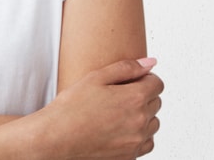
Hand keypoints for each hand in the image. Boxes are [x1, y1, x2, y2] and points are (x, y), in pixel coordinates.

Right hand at [39, 58, 162, 158]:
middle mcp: (140, 121)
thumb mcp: (96, 78)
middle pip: (156, 103)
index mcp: (134, 98)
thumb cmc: (71, 108)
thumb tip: (150, 63)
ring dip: (143, 116)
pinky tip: (121, 129)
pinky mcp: (130, 156)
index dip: (145, 78)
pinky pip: (147, 143)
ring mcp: (136, 141)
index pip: (157, 84)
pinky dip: (140, 136)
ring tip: (119, 113)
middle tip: (120, 96)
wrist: (56, 138)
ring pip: (153, 124)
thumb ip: (127, 68)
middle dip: (143, 96)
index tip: (132, 81)